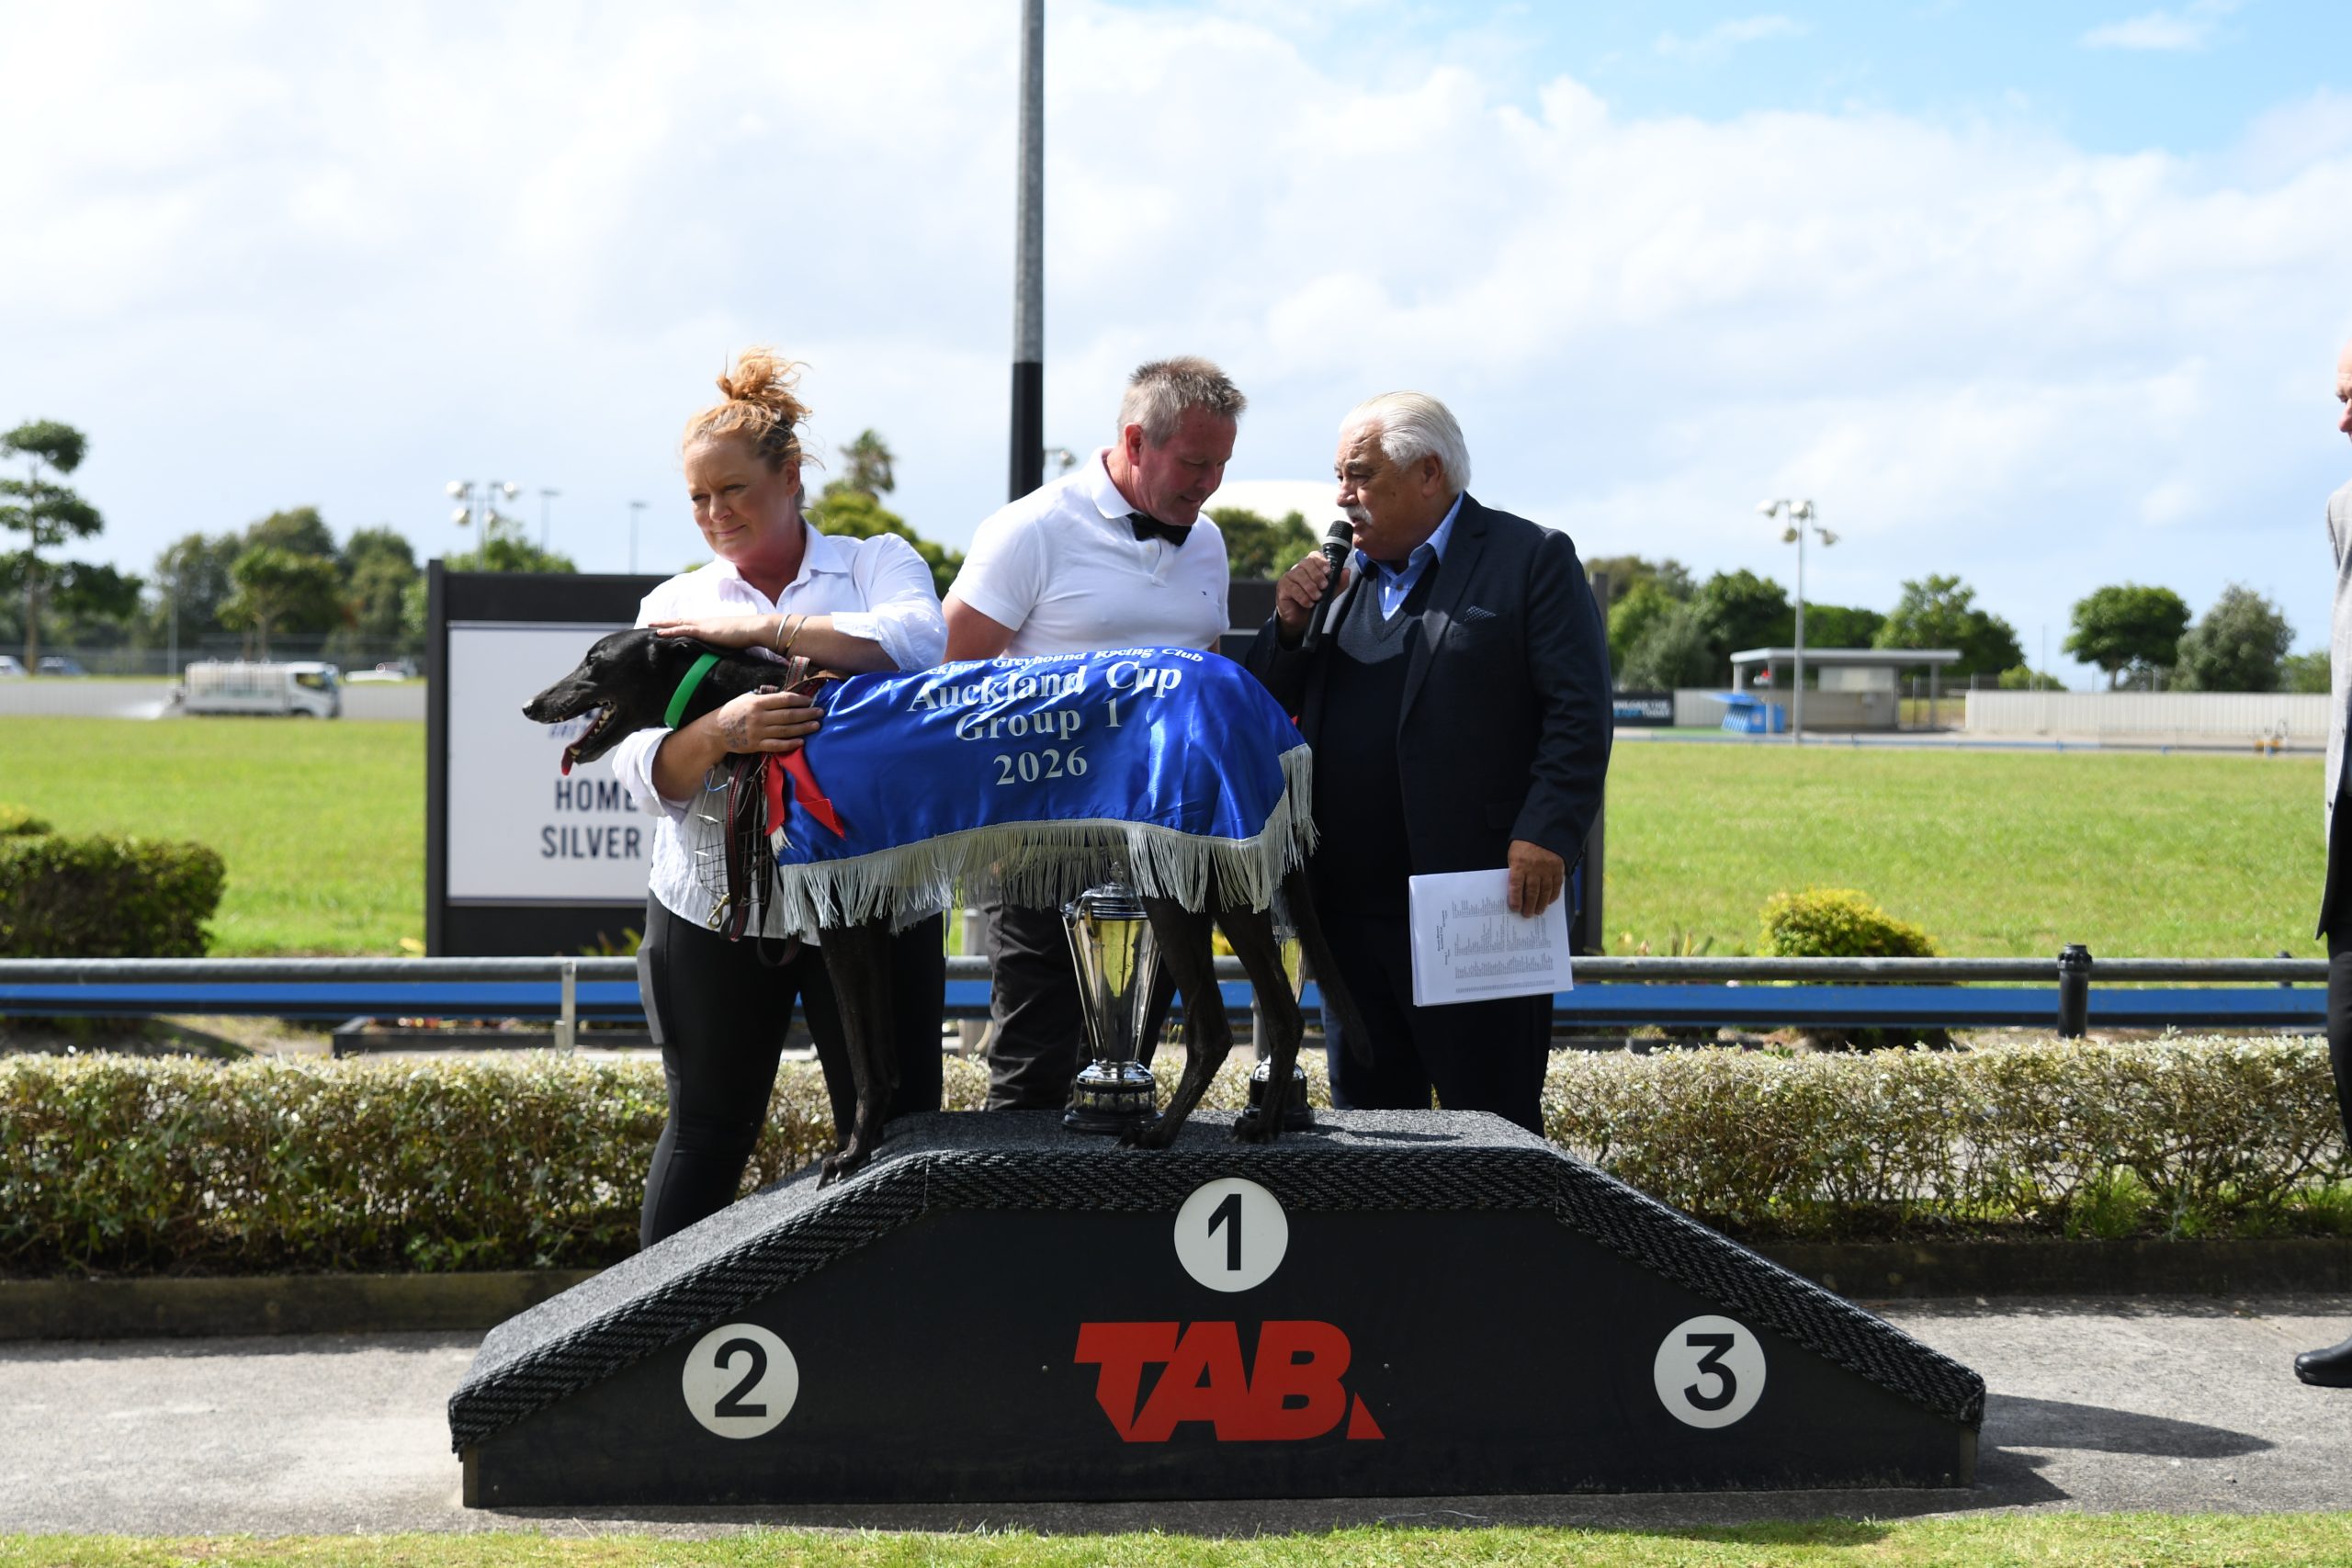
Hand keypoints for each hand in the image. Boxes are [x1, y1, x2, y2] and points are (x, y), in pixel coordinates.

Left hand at [647, 613, 781, 649]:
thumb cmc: (747, 637)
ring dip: (663, 624)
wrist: (754, 629)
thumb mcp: (732, 642)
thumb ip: (724, 646)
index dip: (678, 624)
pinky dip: (670, 631)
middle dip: (665, 622)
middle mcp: (704, 622)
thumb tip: (722, 655)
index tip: (667, 626)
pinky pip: (682, 630)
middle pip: (680, 621)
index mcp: (710, 625)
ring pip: (678, 623)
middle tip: (651, 622)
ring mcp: (703, 625)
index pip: (690, 624)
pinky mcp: (704, 630)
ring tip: (649, 625)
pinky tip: (659, 632)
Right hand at [707, 688, 819, 755]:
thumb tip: (786, 697)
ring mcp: (759, 732)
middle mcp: (759, 717)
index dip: (799, 700)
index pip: (783, 700)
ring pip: (785, 730)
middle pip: (788, 715)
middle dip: (806, 714)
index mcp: (758, 703)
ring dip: (803, 728)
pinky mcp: (757, 745)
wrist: (716, 730)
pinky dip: (790, 744)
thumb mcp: (747, 698)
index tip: (810, 700)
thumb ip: (765, 698)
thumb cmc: (733, 711)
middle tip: (821, 712)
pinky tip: (802, 741)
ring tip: (816, 725)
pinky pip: (777, 745)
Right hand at [1273, 553, 1348, 642]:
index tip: (1328, 571)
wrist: (1300, 619)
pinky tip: (1309, 603)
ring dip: (1310, 587)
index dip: (1321, 561)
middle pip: (1306, 563)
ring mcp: (1289, 577)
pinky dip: (1303, 596)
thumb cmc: (1314, 601)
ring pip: (1299, 575)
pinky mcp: (1282, 587)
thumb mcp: (1330, 593)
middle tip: (1324, 586)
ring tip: (1317, 597)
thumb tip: (1346, 571)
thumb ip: (1339, 583)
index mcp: (1310, 567)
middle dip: (1317, 575)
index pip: (1313, 556)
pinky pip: (1292, 588)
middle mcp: (1298, 569)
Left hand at [1507, 839, 1566, 917]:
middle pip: (1532, 891)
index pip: (1516, 886)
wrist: (1542, 831)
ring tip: (1538, 911)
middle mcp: (1534, 868)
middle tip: (1527, 915)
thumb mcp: (1513, 856)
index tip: (1515, 909)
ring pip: (1545, 891)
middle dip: (1529, 905)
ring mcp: (1547, 868)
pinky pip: (1556, 885)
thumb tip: (1515, 891)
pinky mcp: (1558, 868)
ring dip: (1541, 903)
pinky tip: (1550, 901)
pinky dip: (1553, 895)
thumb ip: (1515, 871)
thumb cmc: (1524, 845)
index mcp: (1519, 864)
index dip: (1515, 899)